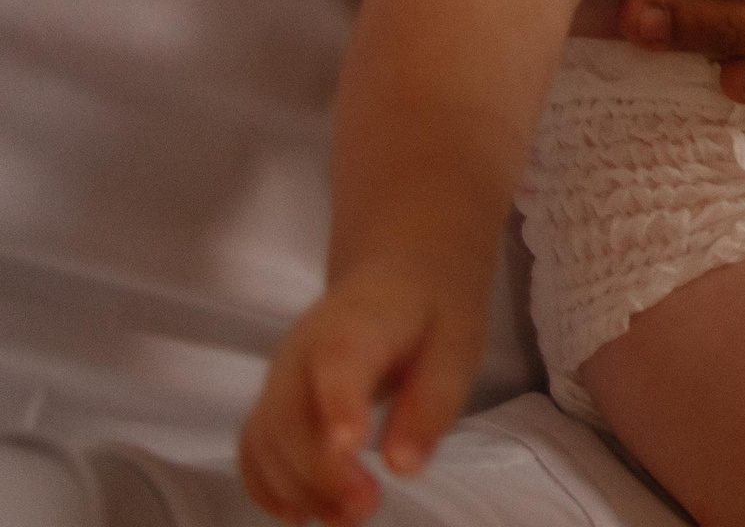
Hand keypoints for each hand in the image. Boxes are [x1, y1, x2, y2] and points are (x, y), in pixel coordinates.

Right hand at [239, 267, 481, 524]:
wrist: (397, 278)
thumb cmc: (430, 315)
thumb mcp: (456, 345)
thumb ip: (432, 401)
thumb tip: (403, 466)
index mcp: (356, 322)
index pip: (338, 359)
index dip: (339, 403)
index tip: (351, 448)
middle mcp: (301, 350)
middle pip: (290, 413)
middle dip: (321, 470)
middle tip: (367, 507)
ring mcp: (279, 377)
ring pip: (266, 439)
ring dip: (299, 488)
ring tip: (347, 517)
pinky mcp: (271, 402)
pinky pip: (254, 448)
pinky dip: (268, 486)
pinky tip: (301, 513)